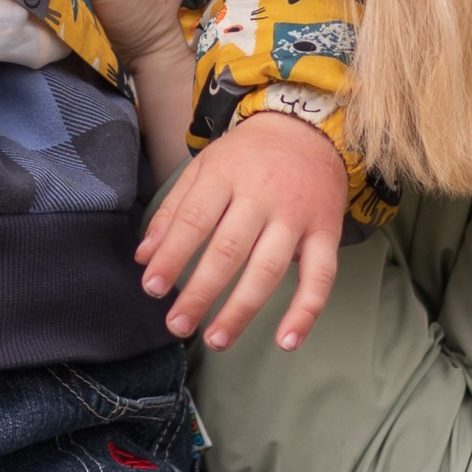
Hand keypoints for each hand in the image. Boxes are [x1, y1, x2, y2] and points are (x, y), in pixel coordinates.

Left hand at [139, 111, 346, 350]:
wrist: (308, 130)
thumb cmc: (247, 157)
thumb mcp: (204, 167)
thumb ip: (173, 211)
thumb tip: (144, 258)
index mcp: (225, 176)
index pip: (194, 220)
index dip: (171, 256)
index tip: (152, 288)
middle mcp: (262, 196)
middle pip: (228, 250)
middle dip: (200, 292)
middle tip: (177, 324)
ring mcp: (297, 216)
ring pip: (268, 269)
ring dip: (241, 310)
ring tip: (216, 339)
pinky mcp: (327, 232)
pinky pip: (321, 277)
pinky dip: (305, 312)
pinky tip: (286, 342)